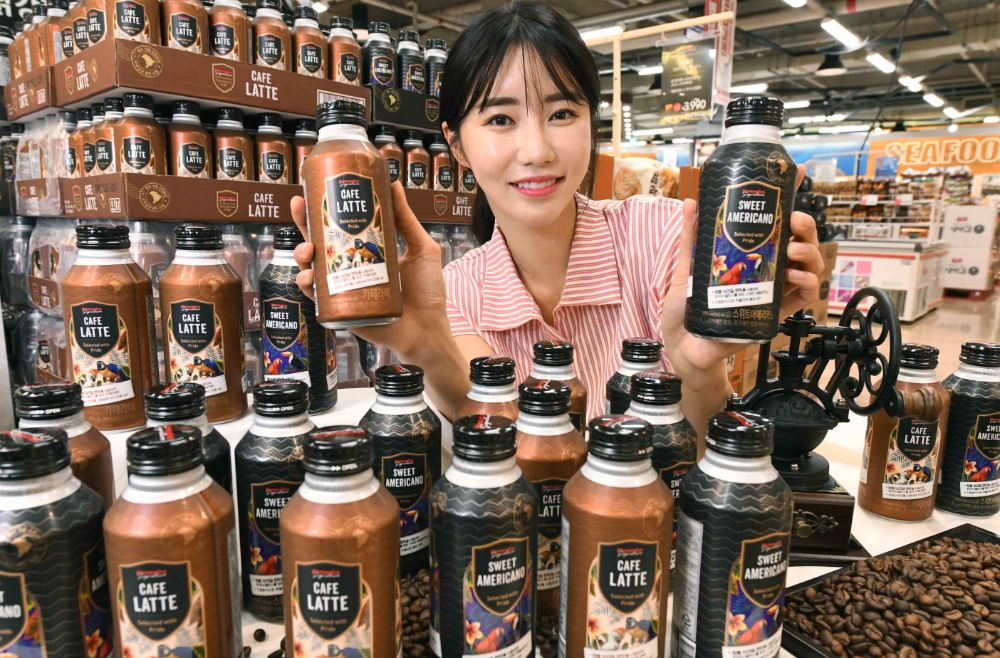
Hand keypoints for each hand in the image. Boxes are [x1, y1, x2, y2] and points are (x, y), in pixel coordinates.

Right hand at [290, 181, 451, 356]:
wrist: (430, 327)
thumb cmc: (428, 290)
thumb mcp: (421, 248)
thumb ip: (406, 220)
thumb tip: (395, 184)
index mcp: (366, 253)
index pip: (339, 229)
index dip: (322, 212)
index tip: (311, 192)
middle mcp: (351, 270)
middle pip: (319, 245)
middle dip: (304, 226)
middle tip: (300, 208)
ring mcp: (345, 290)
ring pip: (312, 270)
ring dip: (302, 257)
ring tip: (308, 251)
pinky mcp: (342, 312)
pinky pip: (318, 299)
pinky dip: (308, 287)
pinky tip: (308, 278)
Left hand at [661, 170, 823, 375]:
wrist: (684, 345)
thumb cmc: (687, 308)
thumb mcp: (688, 267)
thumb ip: (691, 237)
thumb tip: (690, 202)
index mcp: (751, 253)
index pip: (777, 222)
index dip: (792, 198)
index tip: (801, 173)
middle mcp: (767, 269)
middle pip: (800, 241)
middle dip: (804, 226)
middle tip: (794, 219)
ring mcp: (774, 291)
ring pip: (808, 266)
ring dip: (808, 252)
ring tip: (792, 249)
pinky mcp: (775, 314)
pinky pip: (803, 297)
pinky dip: (806, 283)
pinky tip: (795, 275)